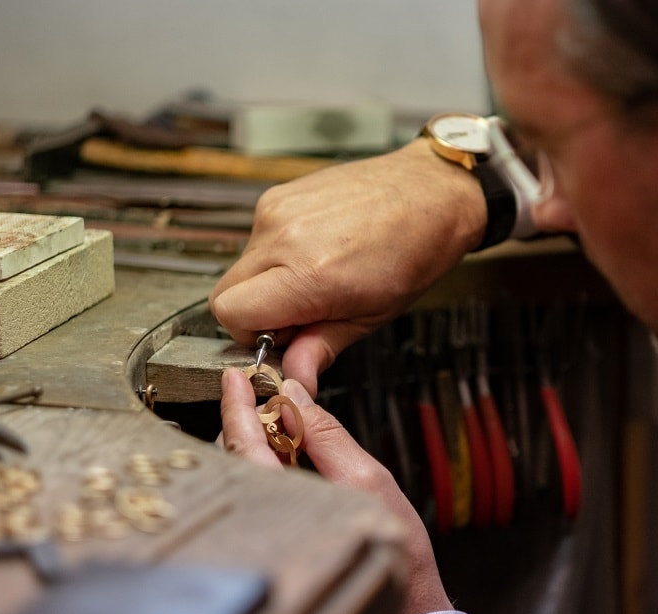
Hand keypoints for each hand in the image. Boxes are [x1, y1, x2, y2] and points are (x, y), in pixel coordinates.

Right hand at [210, 139, 485, 394]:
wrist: (431, 192)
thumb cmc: (413, 251)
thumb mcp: (371, 316)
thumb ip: (321, 348)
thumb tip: (294, 378)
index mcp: (307, 273)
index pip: (230, 314)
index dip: (251, 333)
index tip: (282, 336)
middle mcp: (283, 236)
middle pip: (225, 292)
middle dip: (255, 311)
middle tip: (301, 313)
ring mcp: (278, 210)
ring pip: (241, 265)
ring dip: (267, 281)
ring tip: (318, 277)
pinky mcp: (279, 194)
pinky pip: (258, 238)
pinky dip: (277, 254)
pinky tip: (317, 251)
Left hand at [219, 368, 453, 613]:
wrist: (404, 603)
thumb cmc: (392, 551)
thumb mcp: (366, 478)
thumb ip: (326, 435)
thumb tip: (296, 397)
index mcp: (279, 498)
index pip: (243, 441)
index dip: (238, 404)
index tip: (236, 377)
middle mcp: (264, 513)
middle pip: (239, 452)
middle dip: (249, 417)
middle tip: (267, 391)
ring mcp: (268, 523)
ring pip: (250, 468)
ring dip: (261, 438)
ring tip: (284, 421)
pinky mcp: (277, 528)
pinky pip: (263, 485)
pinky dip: (270, 461)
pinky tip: (288, 454)